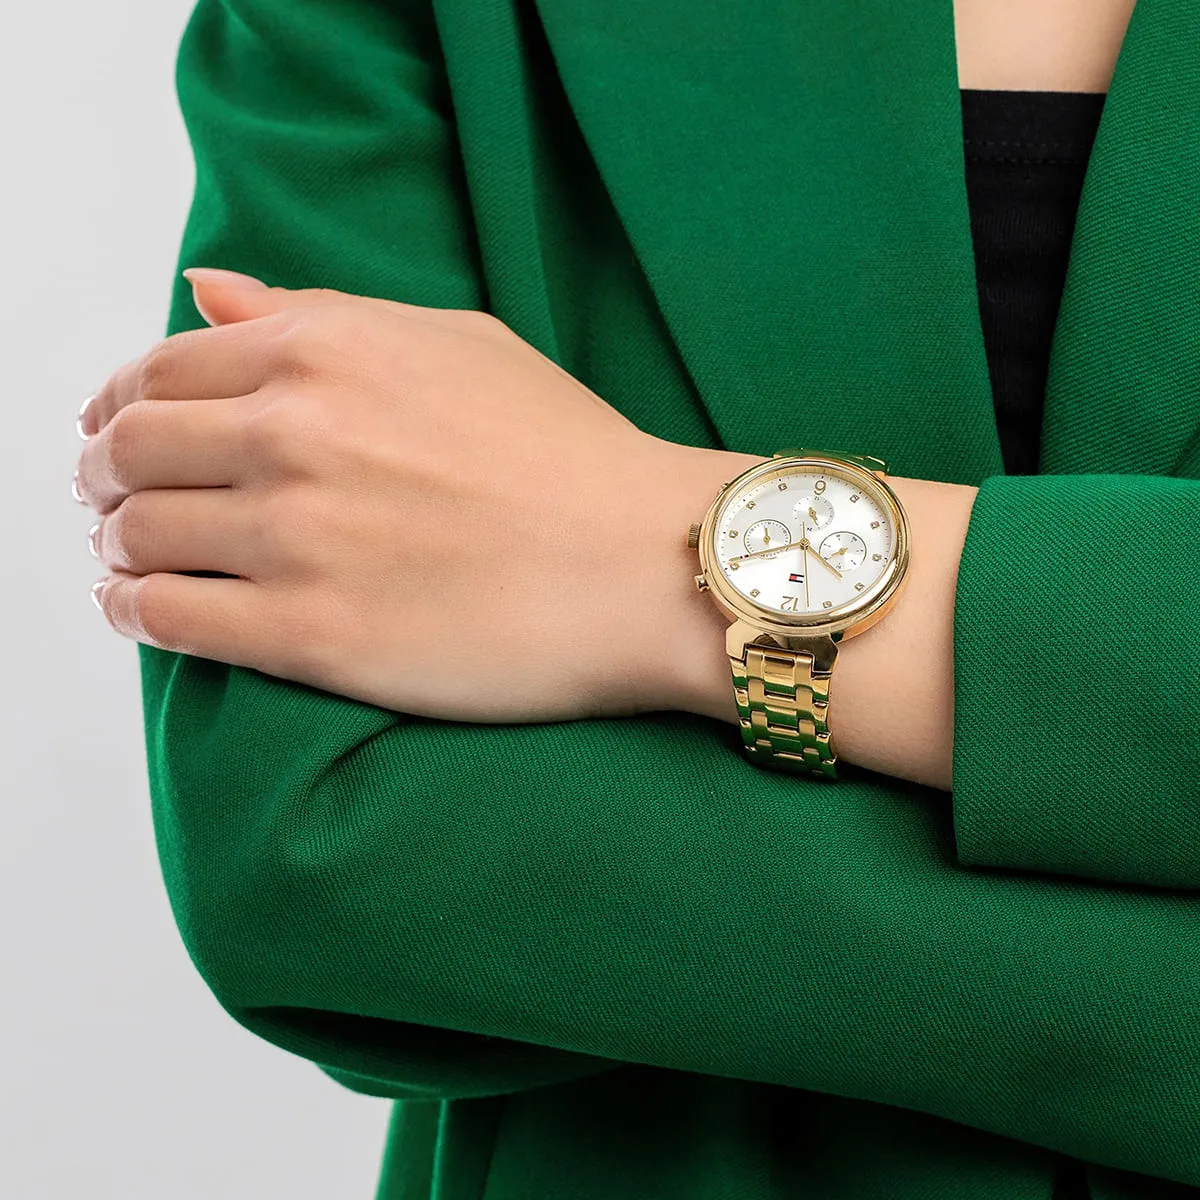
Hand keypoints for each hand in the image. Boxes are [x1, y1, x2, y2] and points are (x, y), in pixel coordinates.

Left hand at [74, 269, 757, 722]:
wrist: (646, 563)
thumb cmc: (569, 454)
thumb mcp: (456, 343)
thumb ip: (318, 314)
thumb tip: (207, 295)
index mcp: (326, 352)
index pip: (158, 371)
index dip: (119, 407)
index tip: (119, 437)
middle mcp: (295, 433)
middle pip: (129, 453)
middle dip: (104, 479)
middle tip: (114, 503)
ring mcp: (296, 537)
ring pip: (135, 537)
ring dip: (115, 547)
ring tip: (130, 561)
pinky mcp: (310, 636)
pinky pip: (168, 621)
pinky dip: (134, 613)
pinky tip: (143, 611)